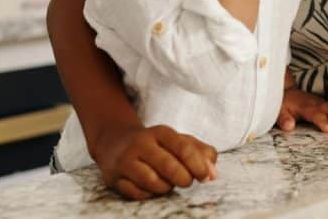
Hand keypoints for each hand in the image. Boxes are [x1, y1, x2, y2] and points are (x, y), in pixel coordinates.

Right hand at [92, 124, 217, 199]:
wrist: (114, 142)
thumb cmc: (156, 145)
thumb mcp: (178, 141)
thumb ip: (201, 153)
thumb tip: (213, 174)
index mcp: (161, 132)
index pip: (184, 148)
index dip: (198, 165)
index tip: (206, 177)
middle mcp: (141, 144)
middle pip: (168, 166)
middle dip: (183, 178)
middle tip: (187, 182)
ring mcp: (126, 161)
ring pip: (151, 182)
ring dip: (166, 187)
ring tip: (169, 183)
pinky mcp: (114, 178)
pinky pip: (136, 193)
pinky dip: (149, 194)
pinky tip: (152, 188)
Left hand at [276, 89, 327, 132]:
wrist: (287, 92)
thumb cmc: (283, 104)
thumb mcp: (279, 111)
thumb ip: (283, 119)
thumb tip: (289, 126)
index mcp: (305, 106)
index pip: (315, 114)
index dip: (322, 121)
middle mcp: (316, 103)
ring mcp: (323, 103)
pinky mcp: (326, 104)